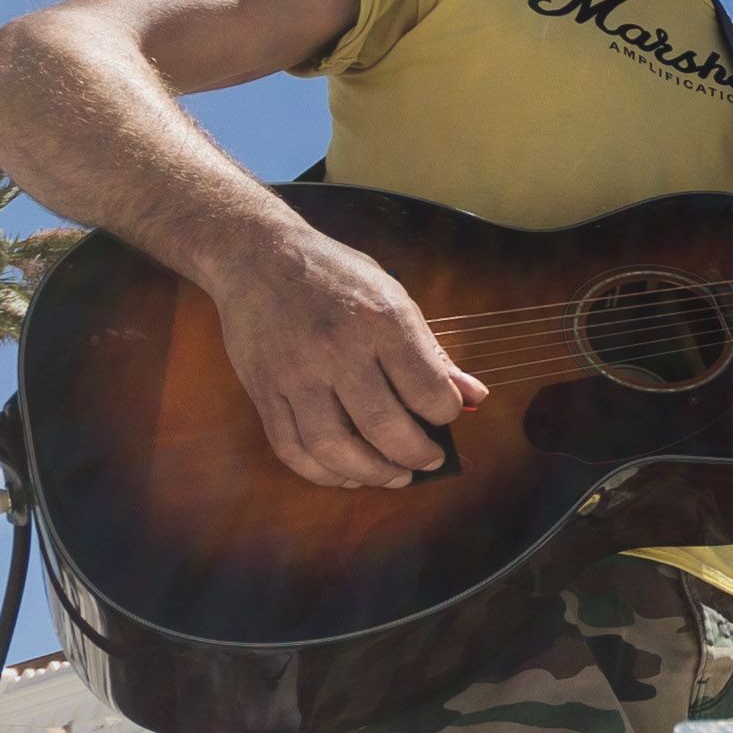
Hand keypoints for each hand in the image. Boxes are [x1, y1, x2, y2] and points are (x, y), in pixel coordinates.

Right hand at [206, 224, 485, 487]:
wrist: (258, 256)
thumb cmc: (336, 276)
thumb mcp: (393, 296)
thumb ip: (432, 351)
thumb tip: (474, 398)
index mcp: (380, 320)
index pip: (426, 388)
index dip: (446, 413)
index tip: (446, 415)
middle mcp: (337, 348)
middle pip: (382, 426)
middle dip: (415, 455)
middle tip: (429, 461)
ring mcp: (295, 373)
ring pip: (334, 447)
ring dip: (371, 474)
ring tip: (394, 476)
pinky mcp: (264, 391)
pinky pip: (292, 448)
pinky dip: (323, 472)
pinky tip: (347, 474)